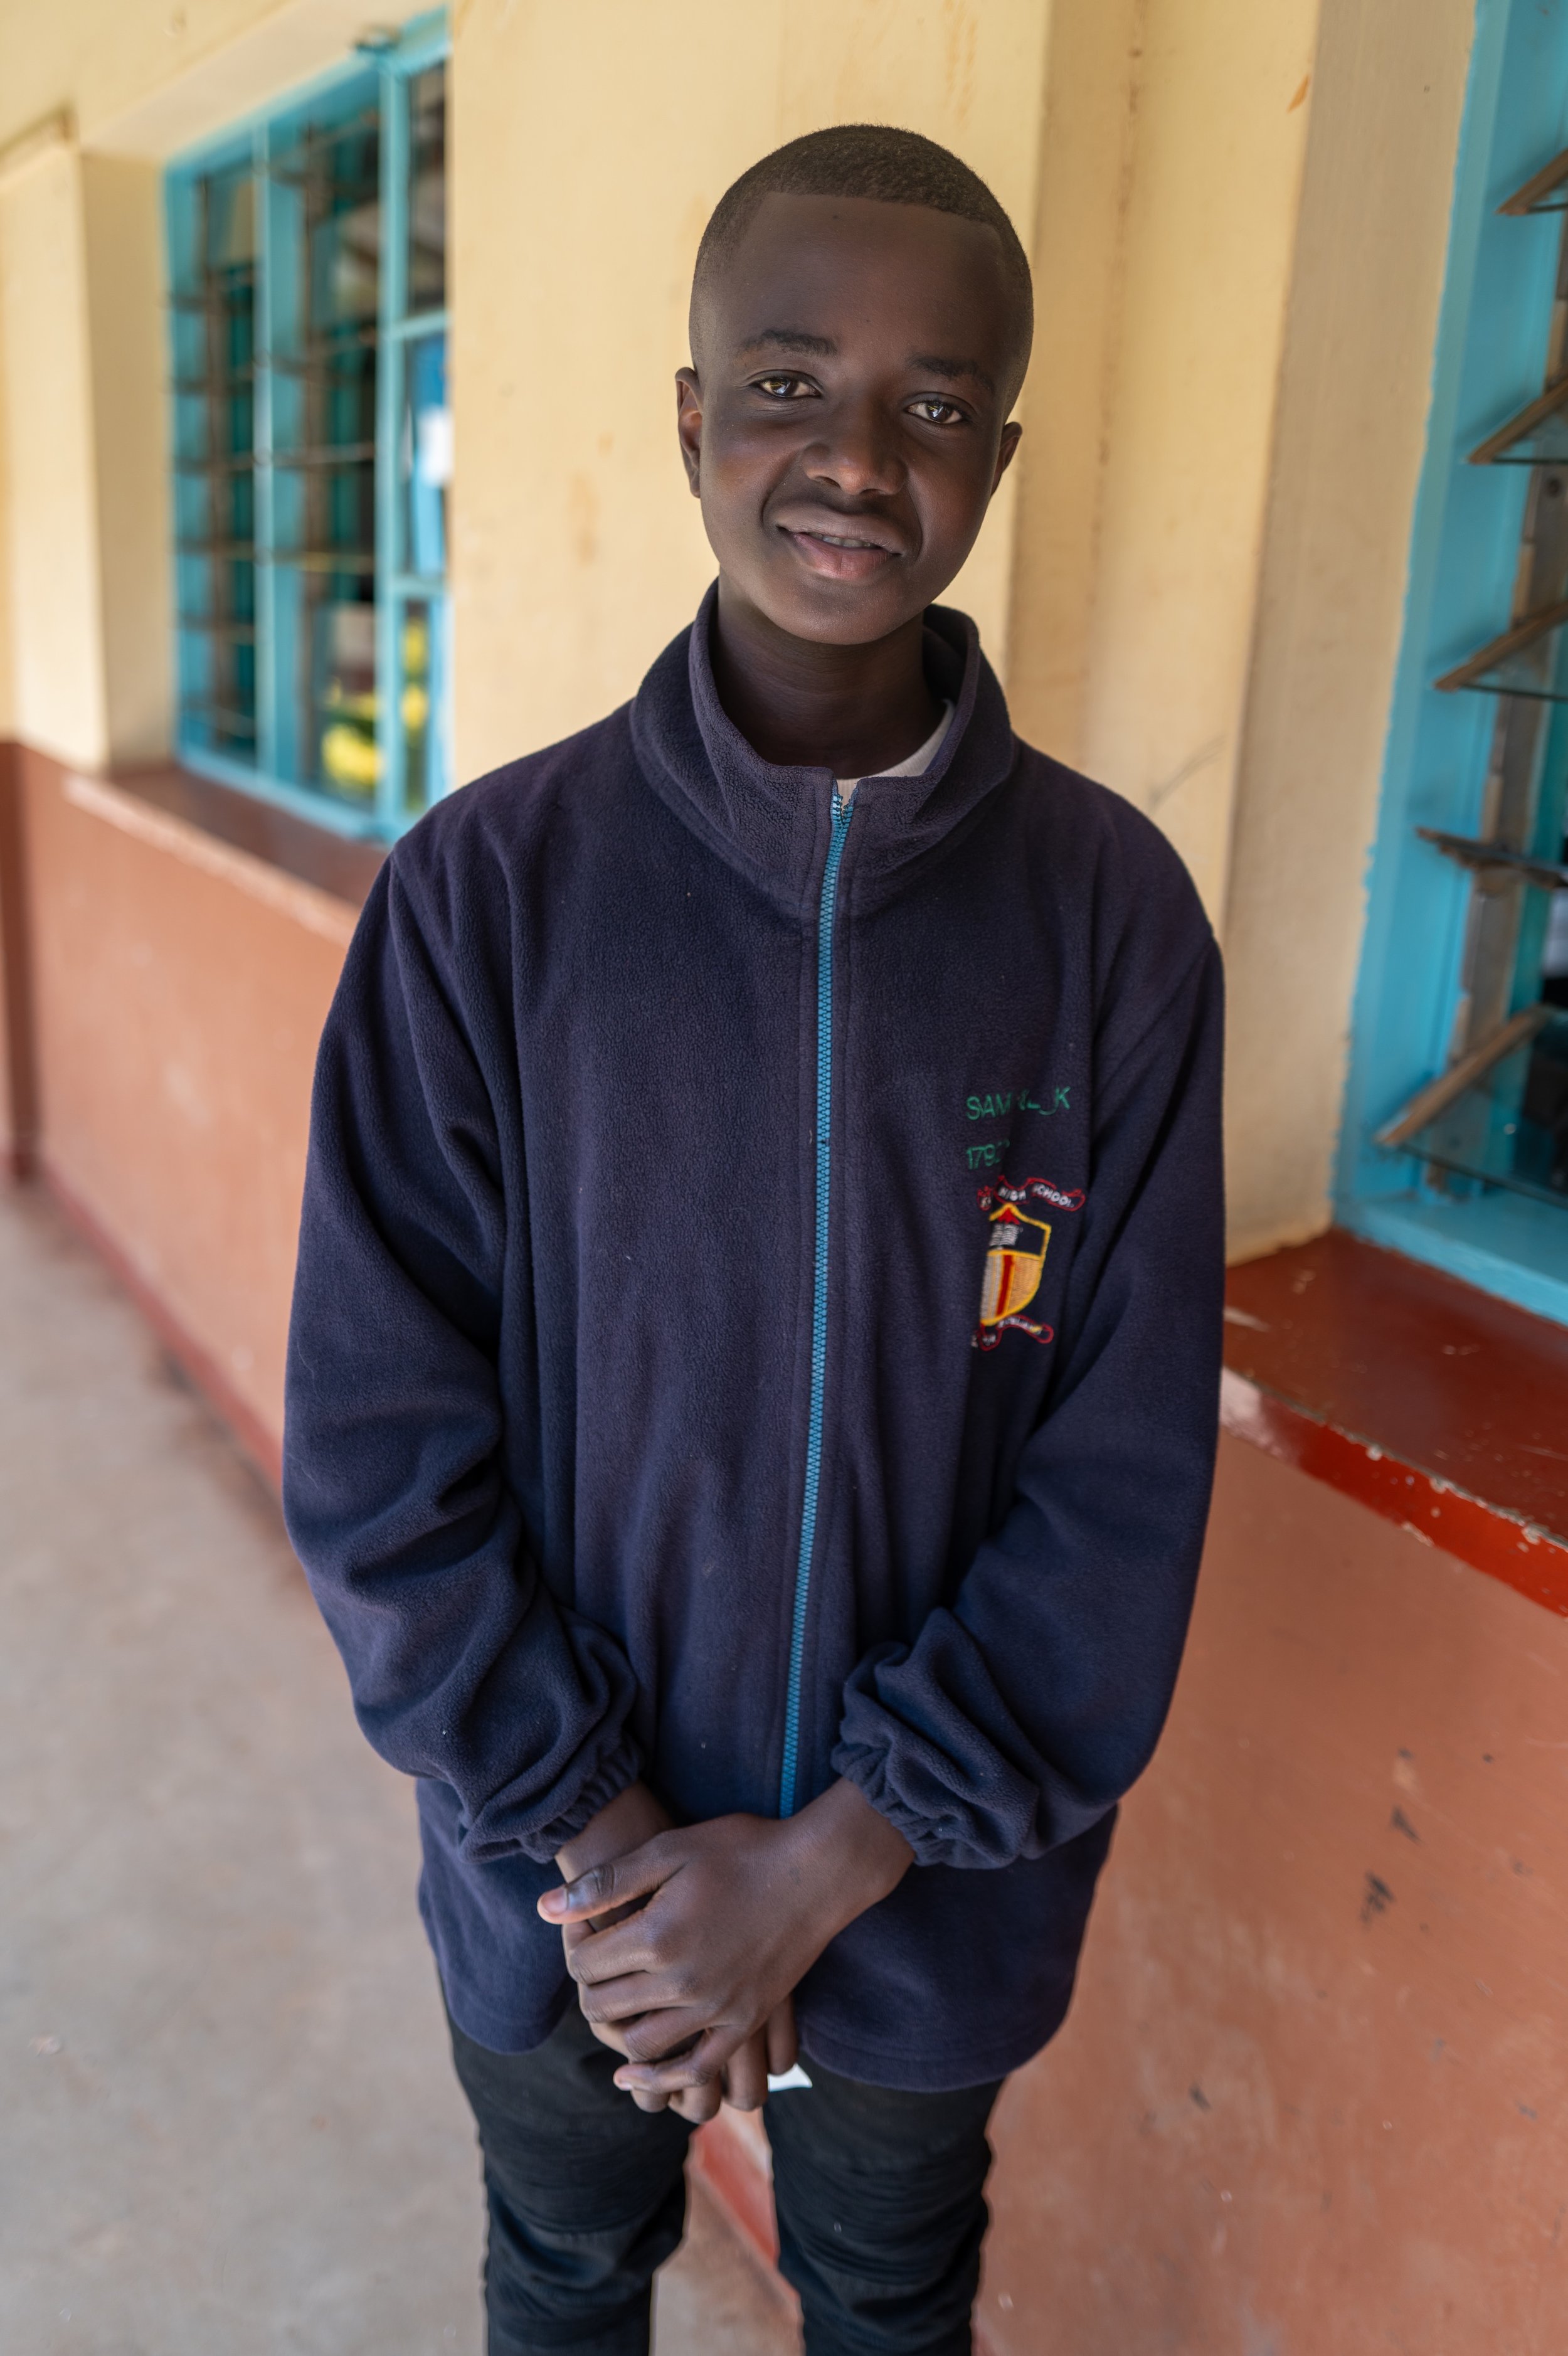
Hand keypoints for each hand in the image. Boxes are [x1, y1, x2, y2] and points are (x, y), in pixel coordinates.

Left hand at [553, 1785, 792, 2120]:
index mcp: (657, 1935)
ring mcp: (716, 2009)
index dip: (575, 1950)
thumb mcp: (669, 1849)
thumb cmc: (741, 1850)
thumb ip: (607, 1882)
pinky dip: (661, 2079)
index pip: (585, 1965)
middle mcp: (682, 1981)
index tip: (583, 1935)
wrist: (815, 1871)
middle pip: (605, 2007)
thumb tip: (546, 1910)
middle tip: (594, 1970)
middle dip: (589, 1990)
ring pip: (641, 2045)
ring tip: (612, 2011)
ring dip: (616, 2033)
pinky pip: (695, 2069)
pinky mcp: (745, 2023)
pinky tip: (636, 2074)